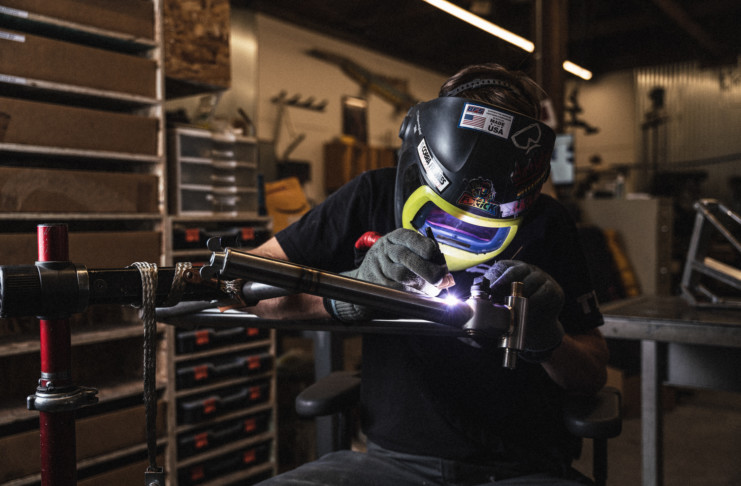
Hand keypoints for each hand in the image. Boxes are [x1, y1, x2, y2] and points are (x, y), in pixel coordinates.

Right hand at [326, 228, 449, 321]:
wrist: (367, 277)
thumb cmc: (396, 263)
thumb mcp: (410, 253)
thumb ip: (430, 261)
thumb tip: (448, 280)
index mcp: (397, 237)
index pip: (411, 239)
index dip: (427, 249)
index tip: (439, 260)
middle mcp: (386, 249)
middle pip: (406, 257)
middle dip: (427, 270)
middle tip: (440, 280)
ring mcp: (379, 266)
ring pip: (402, 275)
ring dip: (421, 285)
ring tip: (432, 290)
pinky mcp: (376, 282)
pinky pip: (396, 289)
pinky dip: (411, 293)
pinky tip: (420, 295)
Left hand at [484, 260, 564, 353]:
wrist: (536, 326)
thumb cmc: (515, 311)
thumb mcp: (502, 303)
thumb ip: (489, 299)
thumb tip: (473, 302)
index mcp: (513, 270)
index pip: (503, 266)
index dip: (495, 275)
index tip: (487, 287)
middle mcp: (528, 270)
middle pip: (517, 269)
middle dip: (505, 278)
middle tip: (496, 290)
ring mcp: (543, 279)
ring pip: (532, 280)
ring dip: (521, 292)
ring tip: (512, 303)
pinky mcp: (553, 290)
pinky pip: (544, 292)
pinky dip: (535, 300)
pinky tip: (528, 307)